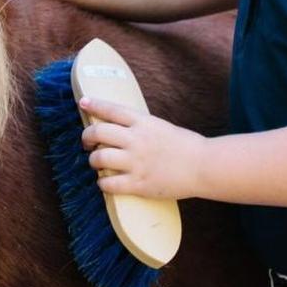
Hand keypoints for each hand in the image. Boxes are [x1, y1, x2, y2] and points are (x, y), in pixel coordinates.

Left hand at [79, 96, 207, 199]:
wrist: (204, 166)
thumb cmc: (184, 146)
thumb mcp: (160, 126)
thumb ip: (140, 126)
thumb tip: (117, 128)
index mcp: (143, 122)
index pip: (112, 109)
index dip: (94, 104)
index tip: (82, 102)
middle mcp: (136, 140)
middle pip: (98, 132)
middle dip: (87, 137)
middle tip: (87, 143)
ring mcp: (136, 163)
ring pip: (99, 159)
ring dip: (93, 161)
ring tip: (97, 163)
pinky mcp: (139, 184)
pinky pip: (108, 184)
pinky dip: (102, 183)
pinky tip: (105, 182)